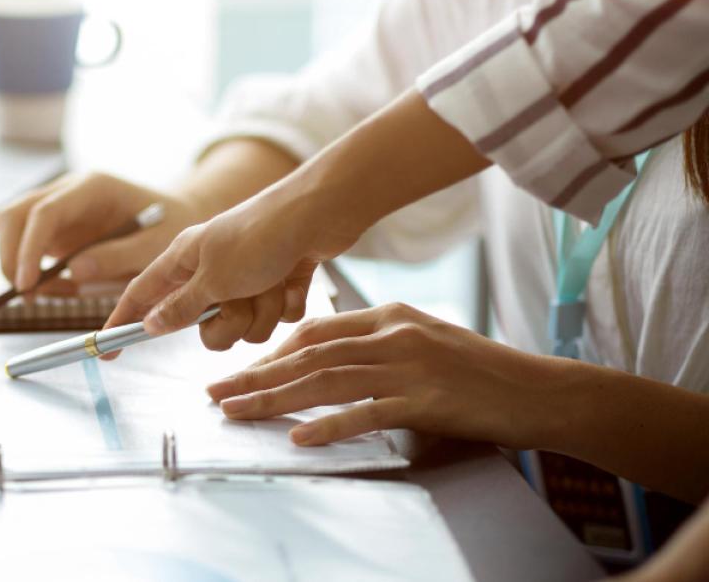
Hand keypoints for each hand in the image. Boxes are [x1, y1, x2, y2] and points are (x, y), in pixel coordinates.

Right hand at [0, 172, 209, 292]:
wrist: (176, 216)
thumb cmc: (170, 226)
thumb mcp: (156, 245)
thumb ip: (119, 256)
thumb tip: (75, 271)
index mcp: (92, 187)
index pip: (45, 212)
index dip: (29, 248)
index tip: (27, 284)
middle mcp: (67, 193)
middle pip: (15, 214)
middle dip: (10, 255)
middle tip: (25, 294)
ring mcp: (58, 211)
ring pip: (13, 229)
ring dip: (16, 264)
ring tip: (43, 295)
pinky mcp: (56, 230)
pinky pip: (29, 251)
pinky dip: (34, 274)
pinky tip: (62, 290)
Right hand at [104, 175, 358, 347]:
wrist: (321, 212)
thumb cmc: (262, 237)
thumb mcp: (213, 279)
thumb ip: (181, 307)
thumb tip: (151, 324)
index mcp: (185, 258)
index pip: (142, 295)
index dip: (123, 323)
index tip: (105, 353)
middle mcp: (213, 267)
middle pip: (205, 326)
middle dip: (227, 325)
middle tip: (238, 303)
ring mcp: (248, 275)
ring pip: (245, 326)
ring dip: (262, 313)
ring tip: (273, 284)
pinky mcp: (280, 281)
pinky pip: (277, 317)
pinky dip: (287, 302)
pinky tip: (294, 279)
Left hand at [204, 303, 567, 448]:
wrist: (538, 390)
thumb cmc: (479, 371)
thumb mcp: (423, 342)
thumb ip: (377, 346)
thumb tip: (329, 361)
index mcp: (389, 316)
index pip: (315, 331)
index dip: (273, 352)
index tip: (243, 372)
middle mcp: (393, 335)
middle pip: (308, 355)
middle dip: (256, 375)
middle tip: (217, 393)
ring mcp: (410, 366)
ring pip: (326, 381)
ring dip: (275, 399)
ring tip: (238, 412)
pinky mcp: (427, 401)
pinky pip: (368, 413)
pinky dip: (330, 426)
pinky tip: (300, 437)